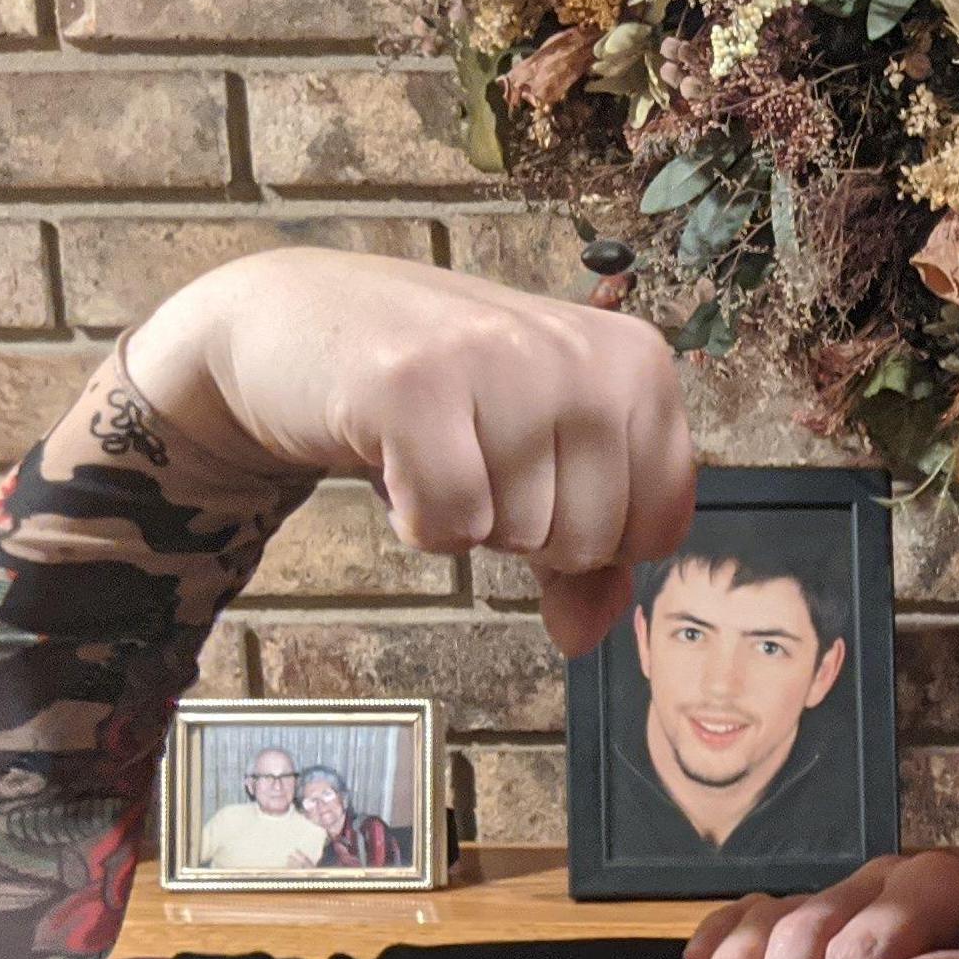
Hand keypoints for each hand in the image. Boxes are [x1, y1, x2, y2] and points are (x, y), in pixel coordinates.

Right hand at [129, 250, 696, 654]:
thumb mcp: (539, 462)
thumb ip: (589, 557)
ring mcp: (501, 357)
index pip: (660, 528)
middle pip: (592, 543)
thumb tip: (584, 637)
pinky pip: (451, 525)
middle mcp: (583, 352)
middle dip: (524, 531)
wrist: (297, 321)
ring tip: (437, 447)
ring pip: (522, 535)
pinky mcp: (414, 383)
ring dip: (467, 518)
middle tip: (475, 458)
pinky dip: (417, 521)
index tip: (541, 479)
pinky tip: (396, 461)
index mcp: (638, 366)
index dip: (593, 539)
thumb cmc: (441, 397)